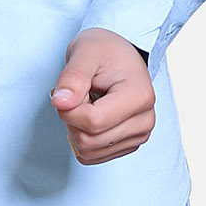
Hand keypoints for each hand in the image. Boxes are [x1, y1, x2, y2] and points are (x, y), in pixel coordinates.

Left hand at [50, 29, 155, 165]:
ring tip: (86, 101)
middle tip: (78, 93)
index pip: (93, 122)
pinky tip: (90, 115)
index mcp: (140, 97)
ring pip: (88, 151)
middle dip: (72, 118)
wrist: (119, 54)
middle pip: (89, 140)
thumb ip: (72, 78)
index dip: (69, 110)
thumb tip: (60, 103)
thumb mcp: (85, 53)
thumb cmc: (105, 50)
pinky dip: (81, 137)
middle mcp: (145, 121)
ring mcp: (138, 136)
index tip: (69, 89)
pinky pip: (91, 156)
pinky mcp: (127, 145)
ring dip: (75, 128)